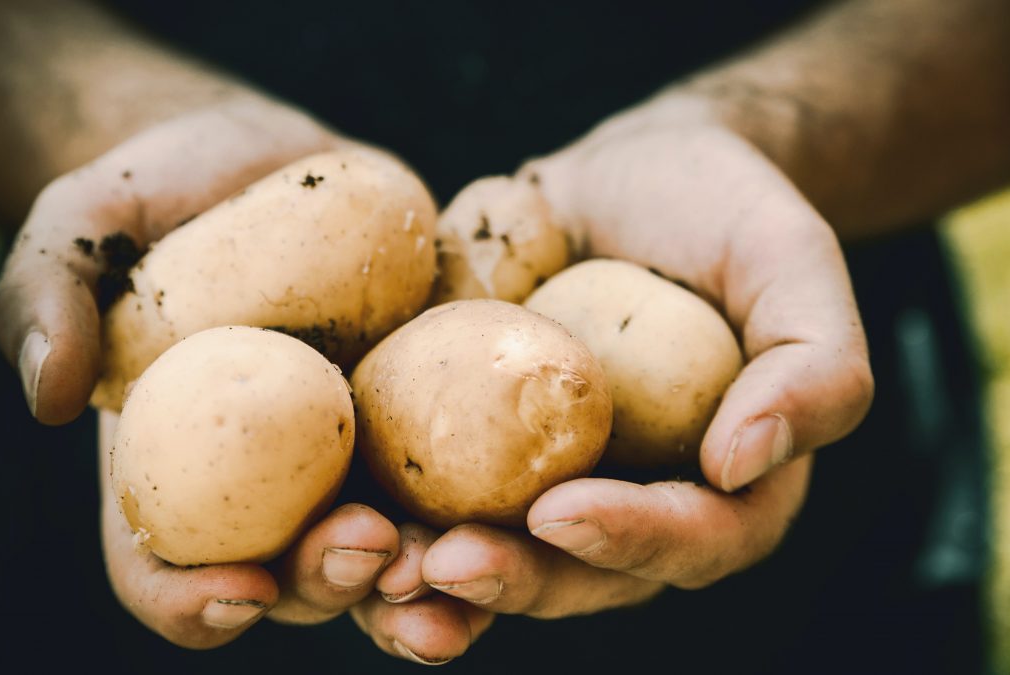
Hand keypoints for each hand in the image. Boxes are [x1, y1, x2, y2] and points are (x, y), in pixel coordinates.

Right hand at [0, 95, 492, 656]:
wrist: (260, 160)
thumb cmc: (157, 198)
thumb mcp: (82, 226)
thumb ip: (45, 296)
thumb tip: (50, 394)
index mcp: (173, 472)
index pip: (164, 572)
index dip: (192, 602)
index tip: (242, 589)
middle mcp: (266, 488)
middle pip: (295, 578)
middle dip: (334, 583)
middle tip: (371, 545)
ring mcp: (351, 458)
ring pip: (389, 553)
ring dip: (428, 579)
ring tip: (461, 559)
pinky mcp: (422, 414)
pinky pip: (460, 476)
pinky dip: (491, 503)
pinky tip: (530, 498)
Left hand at [424, 96, 870, 620]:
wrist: (627, 177)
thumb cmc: (722, 213)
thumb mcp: (791, 263)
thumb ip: (814, 364)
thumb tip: (745, 462)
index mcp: (720, 486)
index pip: (689, 540)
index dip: (630, 540)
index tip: (564, 512)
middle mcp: (627, 502)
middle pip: (577, 575)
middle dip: (513, 580)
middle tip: (448, 564)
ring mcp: (541, 481)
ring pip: (491, 561)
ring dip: (429, 585)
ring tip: (376, 569)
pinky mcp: (468, 446)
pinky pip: (423, 500)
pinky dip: (379, 519)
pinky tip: (333, 519)